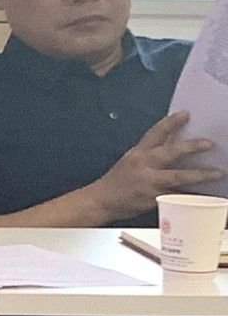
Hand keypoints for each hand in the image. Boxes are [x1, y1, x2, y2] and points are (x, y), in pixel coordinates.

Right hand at [89, 112, 223, 220]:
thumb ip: (150, 153)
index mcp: (138, 153)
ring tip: (218, 172)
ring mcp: (149, 183)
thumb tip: (174, 145)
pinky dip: (191, 196)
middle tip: (210, 143)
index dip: (170, 123)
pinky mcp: (153, 199)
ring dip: (200, 175)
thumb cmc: (117, 182)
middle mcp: (144, 166)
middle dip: (191, 147)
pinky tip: (205, 196)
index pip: (155, 133)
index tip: (186, 114)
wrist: (101, 201)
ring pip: (178, 176)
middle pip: (170, 152)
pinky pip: (176, 196)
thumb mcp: (130, 161)